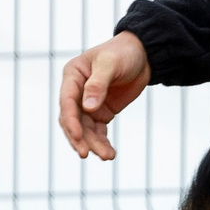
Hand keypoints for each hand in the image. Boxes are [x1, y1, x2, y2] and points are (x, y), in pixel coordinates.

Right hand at [59, 32, 150, 160]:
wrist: (143, 55)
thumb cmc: (123, 53)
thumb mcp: (110, 64)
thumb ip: (98, 85)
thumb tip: (87, 108)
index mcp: (72, 76)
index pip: (67, 102)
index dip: (71, 121)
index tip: (78, 137)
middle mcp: (76, 92)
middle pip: (73, 120)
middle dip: (79, 138)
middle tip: (86, 154)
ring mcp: (88, 104)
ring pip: (85, 129)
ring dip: (94, 144)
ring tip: (107, 156)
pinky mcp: (101, 112)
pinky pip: (98, 131)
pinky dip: (102, 142)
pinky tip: (109, 154)